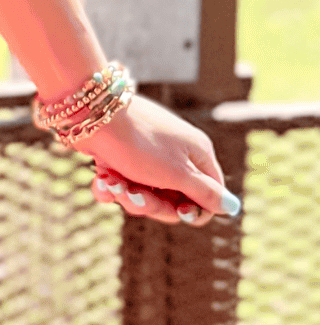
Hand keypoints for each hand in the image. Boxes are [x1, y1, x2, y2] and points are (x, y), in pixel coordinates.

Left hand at [72, 94, 234, 226]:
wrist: (90, 114)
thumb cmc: (139, 144)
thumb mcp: (178, 173)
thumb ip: (206, 193)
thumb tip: (233, 208)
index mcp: (196, 154)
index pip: (208, 197)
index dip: (193, 210)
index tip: (178, 211)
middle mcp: (173, 154)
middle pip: (173, 201)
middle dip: (151, 204)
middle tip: (133, 194)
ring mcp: (146, 155)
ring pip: (144, 195)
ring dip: (126, 194)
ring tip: (111, 181)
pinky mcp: (120, 155)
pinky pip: (121, 184)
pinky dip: (109, 186)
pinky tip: (100, 179)